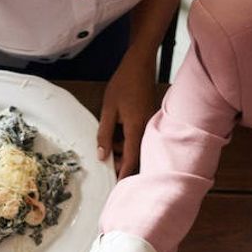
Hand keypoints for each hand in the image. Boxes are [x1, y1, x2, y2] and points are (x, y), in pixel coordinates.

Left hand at [97, 51, 159, 178]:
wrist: (140, 64)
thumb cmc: (123, 83)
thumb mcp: (108, 109)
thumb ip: (104, 134)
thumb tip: (102, 155)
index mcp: (136, 128)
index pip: (131, 159)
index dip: (123, 174)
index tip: (117, 188)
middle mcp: (147, 129)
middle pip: (136, 156)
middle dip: (121, 161)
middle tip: (106, 159)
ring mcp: (150, 125)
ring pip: (137, 147)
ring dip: (124, 149)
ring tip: (109, 139)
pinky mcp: (149, 120)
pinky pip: (139, 137)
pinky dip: (128, 140)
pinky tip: (118, 131)